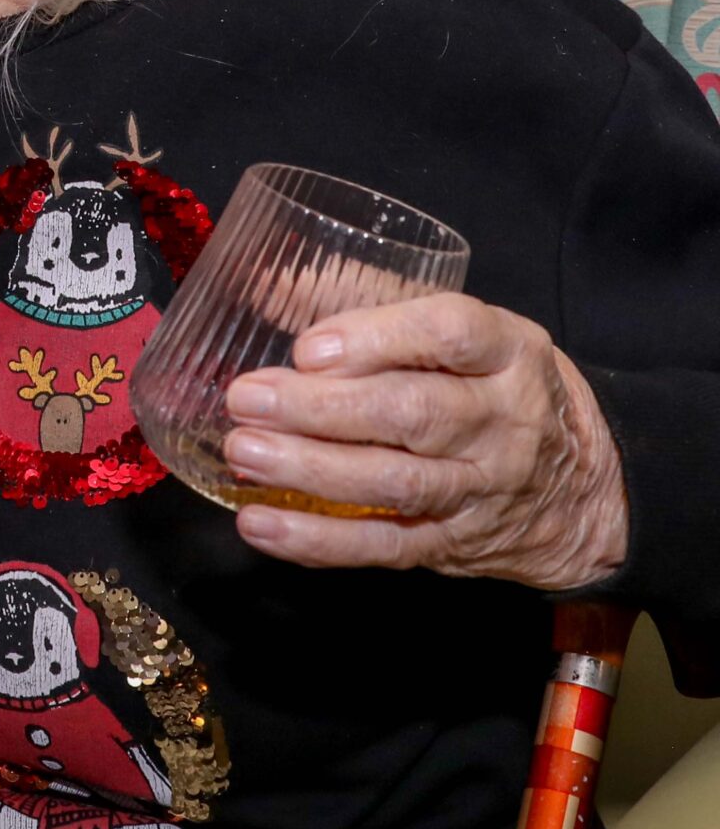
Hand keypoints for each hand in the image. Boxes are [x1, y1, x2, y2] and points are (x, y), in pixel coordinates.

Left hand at [221, 294, 630, 588]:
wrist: (585, 490)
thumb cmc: (491, 387)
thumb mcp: (463, 335)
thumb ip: (372, 306)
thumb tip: (267, 283)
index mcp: (508, 352)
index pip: (450, 335)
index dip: (374, 339)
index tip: (308, 347)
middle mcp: (504, 420)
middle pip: (413, 413)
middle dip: (321, 407)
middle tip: (247, 398)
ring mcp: (482, 488)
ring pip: (395, 482)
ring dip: (310, 469)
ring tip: (244, 451)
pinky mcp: (454, 543)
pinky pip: (384, 545)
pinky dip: (317, 539)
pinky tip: (261, 523)